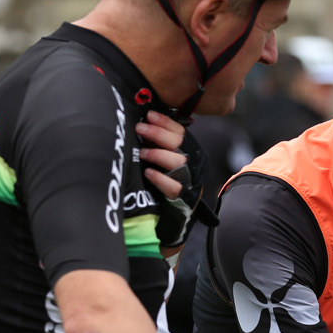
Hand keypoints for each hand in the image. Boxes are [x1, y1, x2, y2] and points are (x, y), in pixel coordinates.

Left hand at [137, 111, 212, 247]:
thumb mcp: (164, 160)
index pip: (181, 132)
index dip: (165, 122)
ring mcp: (189, 181)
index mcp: (190, 152)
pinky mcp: (183, 198)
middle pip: (179, 144)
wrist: (171, 217)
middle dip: (158, 133)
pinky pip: (174, 187)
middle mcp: (193, 165)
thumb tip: (143, 123)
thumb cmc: (164, 184)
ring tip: (142, 152)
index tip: (149, 115)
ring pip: (179, 162)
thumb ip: (159, 145)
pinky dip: (160, 178)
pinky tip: (148, 173)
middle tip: (140, 128)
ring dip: (158, 154)